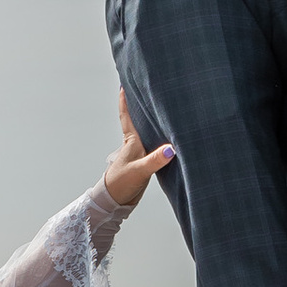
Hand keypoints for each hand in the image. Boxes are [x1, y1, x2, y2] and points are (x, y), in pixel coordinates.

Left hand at [104, 90, 176, 213]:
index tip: (124, 85)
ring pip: (147, 134)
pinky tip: (168, 139)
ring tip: (159, 109)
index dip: (125, 101)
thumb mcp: (140, 170)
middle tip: (146, 90)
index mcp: (131, 141)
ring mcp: (140, 153)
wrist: (115, 201)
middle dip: (141, 107)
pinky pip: (154, 147)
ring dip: (151, 123)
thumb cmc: (121, 183)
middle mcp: (135, 144)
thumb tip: (171, 149)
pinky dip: (160, 141)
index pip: (127, 116)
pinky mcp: (146, 163)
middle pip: (138, 121)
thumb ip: (155, 160)